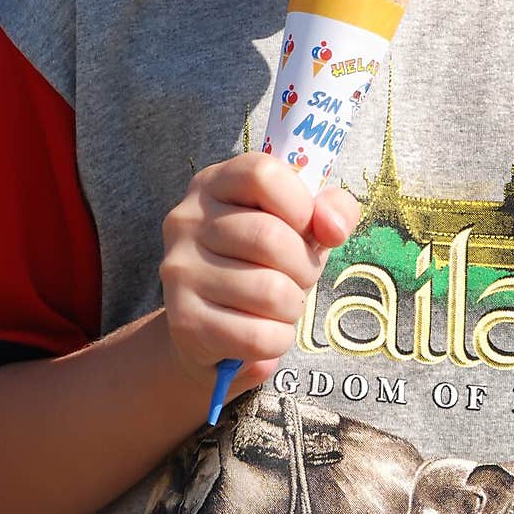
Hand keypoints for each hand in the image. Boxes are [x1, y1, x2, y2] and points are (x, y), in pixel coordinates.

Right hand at [159, 152, 359, 396]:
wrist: (208, 327)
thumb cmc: (263, 262)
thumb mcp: (300, 224)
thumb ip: (331, 209)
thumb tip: (333, 227)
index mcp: (214, 183)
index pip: (263, 175)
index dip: (300, 204)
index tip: (306, 227)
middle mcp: (186, 220)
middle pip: (269, 237)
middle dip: (305, 266)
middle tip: (300, 277)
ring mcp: (179, 270)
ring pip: (269, 291)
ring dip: (293, 306)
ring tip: (280, 305)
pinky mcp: (182, 322)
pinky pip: (256, 336)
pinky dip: (277, 339)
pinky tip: (266, 331)